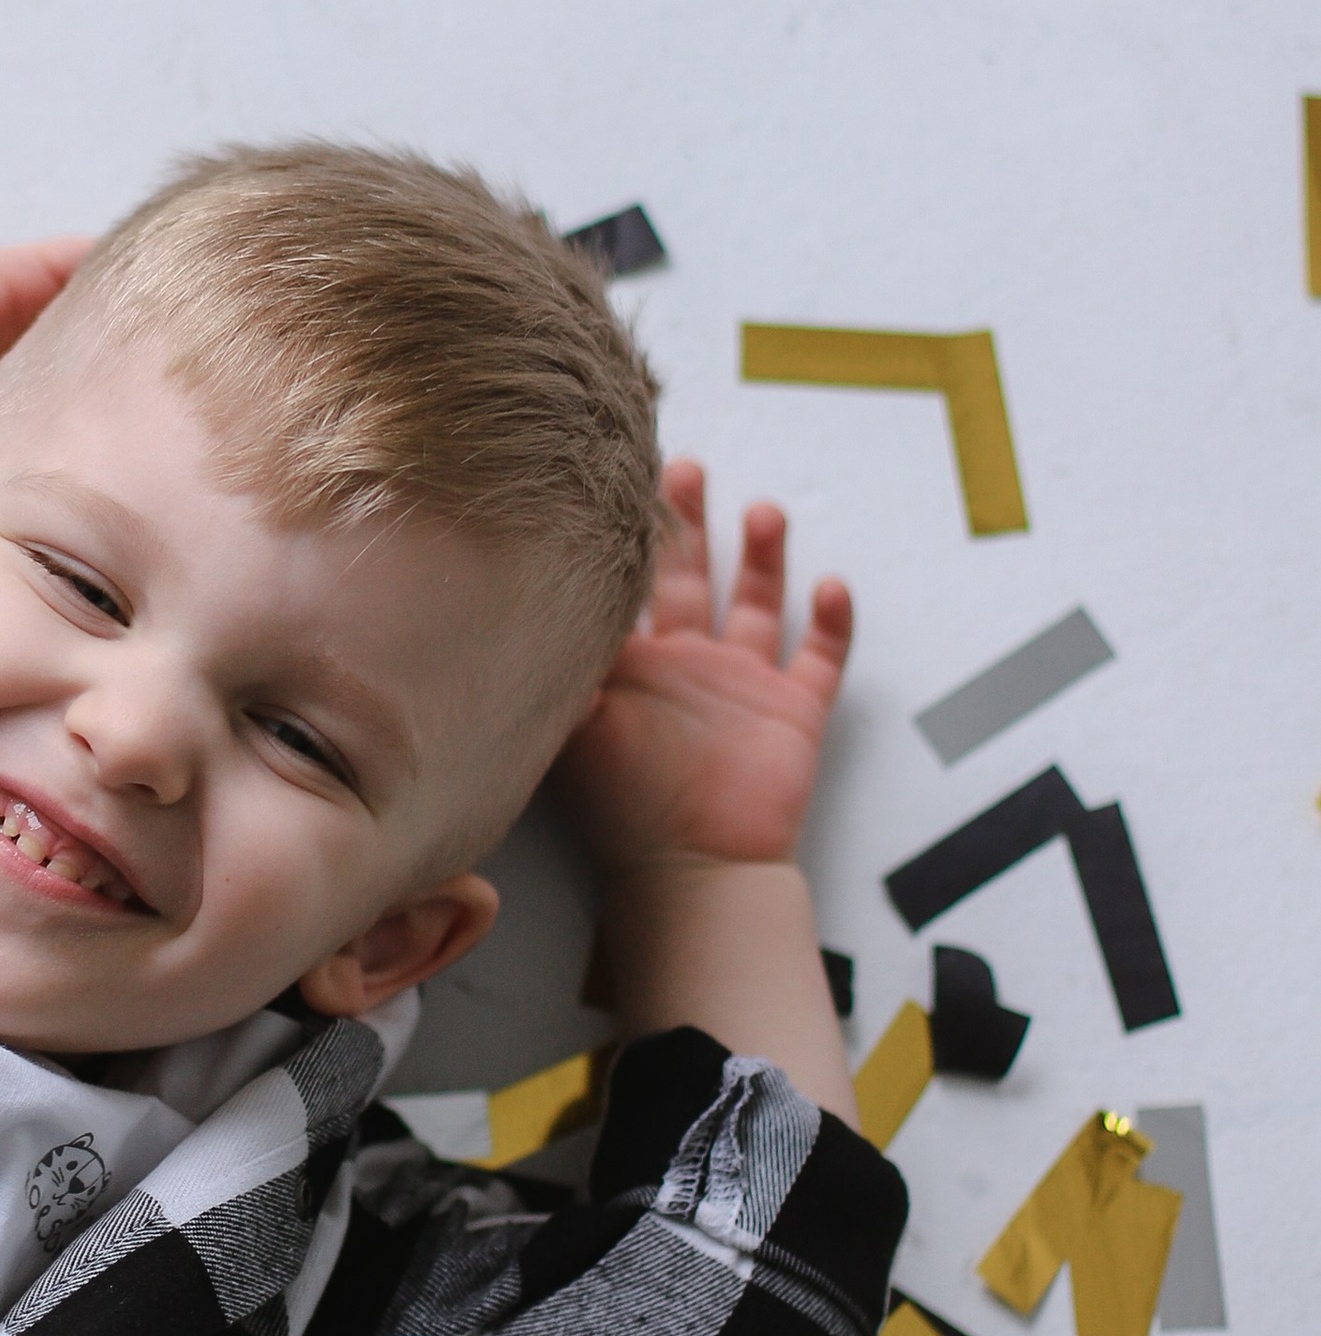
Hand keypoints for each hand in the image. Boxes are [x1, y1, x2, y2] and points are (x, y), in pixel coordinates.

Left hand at [548, 461, 851, 873]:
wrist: (690, 870)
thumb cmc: (625, 804)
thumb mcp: (578, 722)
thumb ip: (558, 664)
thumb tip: (503, 605)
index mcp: (632, 666)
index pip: (628, 586)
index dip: (626, 540)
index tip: (616, 481)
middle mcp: (685, 667)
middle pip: (689, 578)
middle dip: (687, 523)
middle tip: (681, 465)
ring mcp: (742, 688)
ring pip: (757, 604)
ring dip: (762, 557)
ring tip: (761, 510)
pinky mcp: (793, 713)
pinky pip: (819, 659)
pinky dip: (831, 623)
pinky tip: (832, 583)